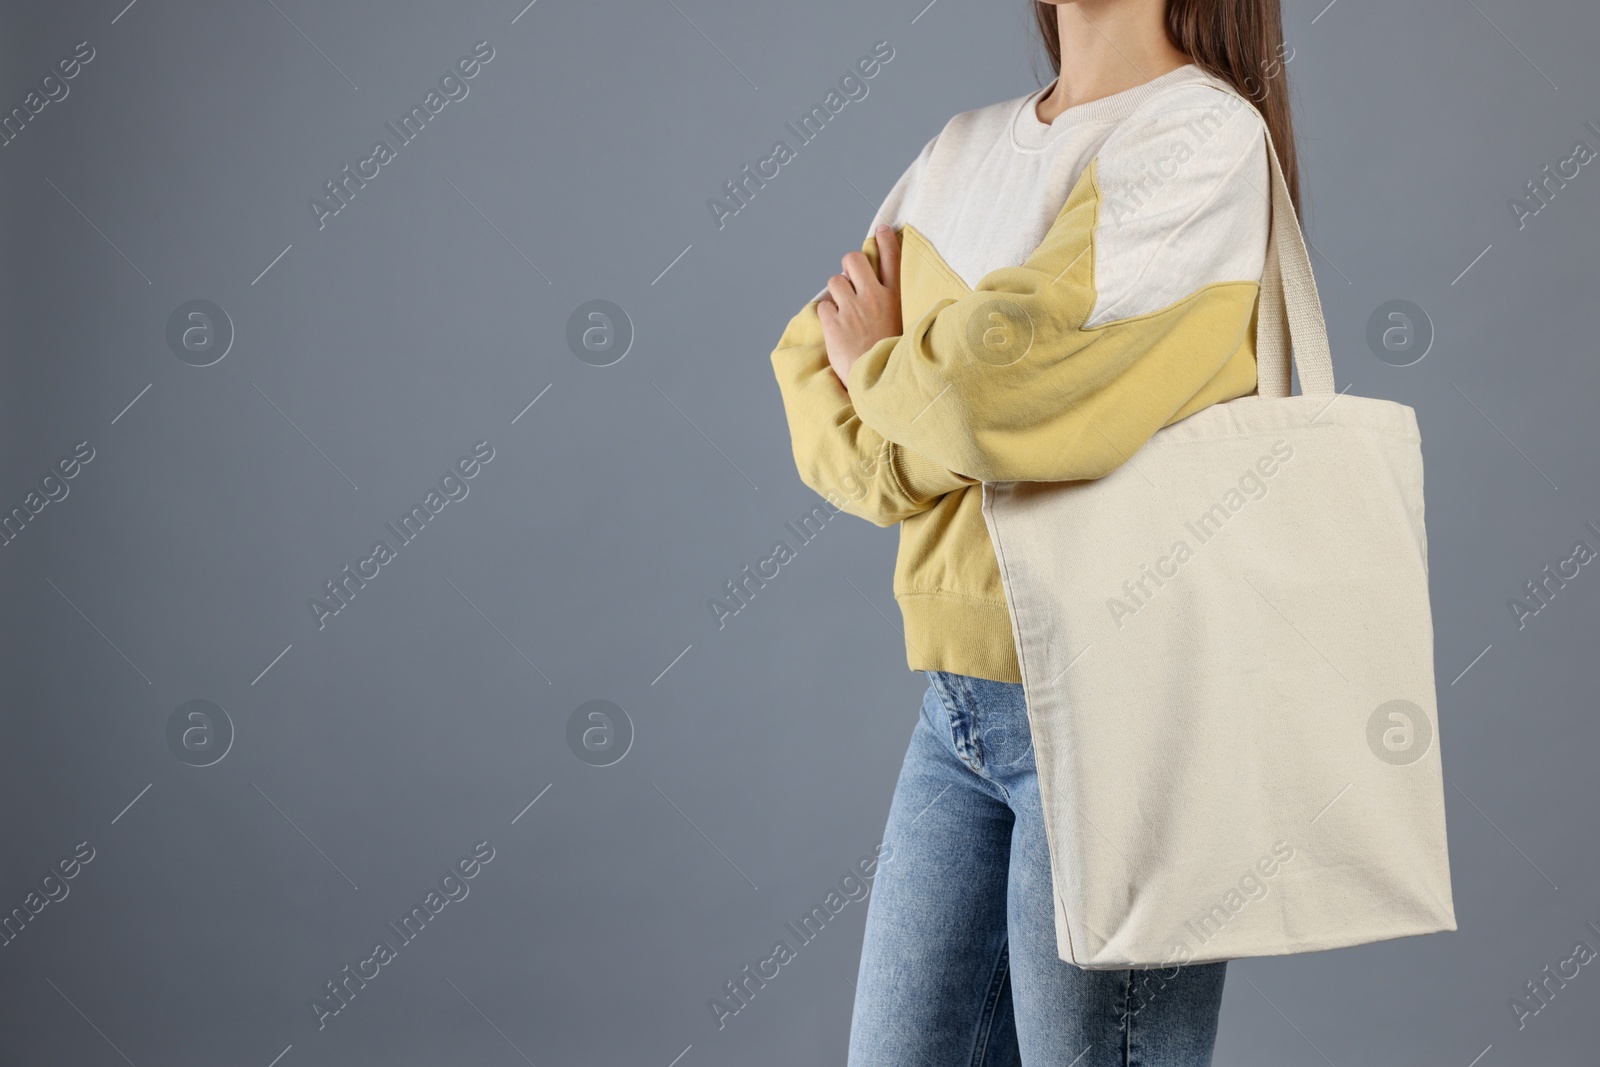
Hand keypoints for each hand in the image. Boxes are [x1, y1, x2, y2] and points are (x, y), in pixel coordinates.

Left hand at [819, 224, 901, 388]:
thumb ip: (893, 304)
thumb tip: (879, 289)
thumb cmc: (893, 357)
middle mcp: (873, 297)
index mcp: (894, 298)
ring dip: (837, 292)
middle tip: (851, 279)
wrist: (880, 382)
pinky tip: (836, 327)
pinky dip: (827, 314)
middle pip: (854, 259)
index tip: (881, 231)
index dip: (885, 240)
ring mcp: (852, 309)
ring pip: (835, 280)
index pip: (891, 258)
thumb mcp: (905, 325)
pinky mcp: (834, 323)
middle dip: (849, 265)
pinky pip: (823, 306)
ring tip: (844, 310)